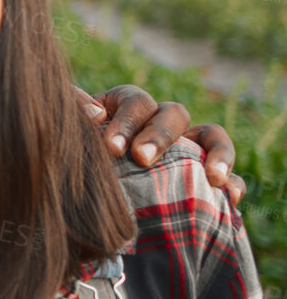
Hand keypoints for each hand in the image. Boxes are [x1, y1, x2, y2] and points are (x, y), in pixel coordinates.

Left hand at [76, 84, 244, 203]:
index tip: (111, 148)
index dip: (125, 121)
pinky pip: (227, 174)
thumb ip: (70, 113)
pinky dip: (232, 180)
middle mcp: (158, 121)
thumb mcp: (66, 132)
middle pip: (172, 114)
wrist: (81, 193)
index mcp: (125, 106)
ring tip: (212, 178)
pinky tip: (228, 195)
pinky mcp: (201, 175)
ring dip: (215, 152)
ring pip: (209, 136)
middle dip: (159, 135)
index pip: (134, 102)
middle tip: (140, 159)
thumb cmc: (73, 155)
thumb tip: (93, 112)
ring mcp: (184, 146)